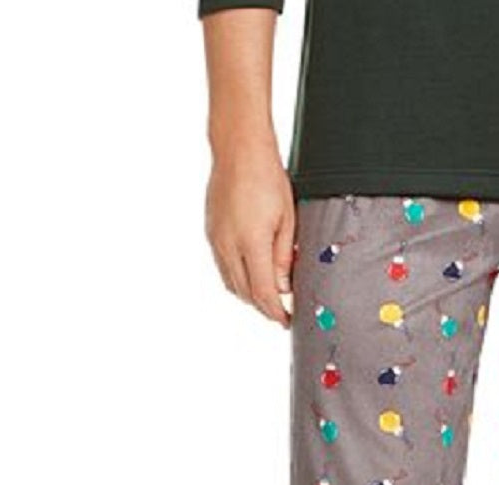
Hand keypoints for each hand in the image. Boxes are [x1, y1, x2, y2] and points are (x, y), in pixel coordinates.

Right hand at [204, 136, 294, 327]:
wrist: (238, 150)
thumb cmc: (267, 178)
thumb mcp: (287, 220)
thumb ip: (284, 257)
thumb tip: (283, 287)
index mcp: (251, 243)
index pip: (263, 294)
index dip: (276, 312)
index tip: (287, 321)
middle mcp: (229, 245)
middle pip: (246, 294)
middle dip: (264, 308)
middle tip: (281, 313)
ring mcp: (216, 240)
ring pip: (231, 284)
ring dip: (250, 296)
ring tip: (268, 297)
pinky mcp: (211, 233)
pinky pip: (223, 268)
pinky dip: (238, 279)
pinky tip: (251, 276)